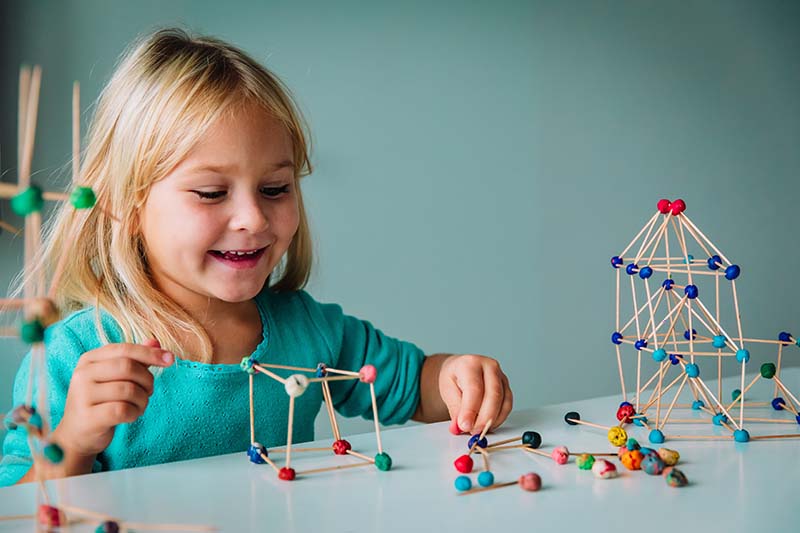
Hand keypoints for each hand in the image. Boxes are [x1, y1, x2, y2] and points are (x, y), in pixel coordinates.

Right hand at [52, 340, 172, 460]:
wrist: (77, 435)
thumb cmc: (101, 402)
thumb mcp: (115, 377)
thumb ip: (135, 359)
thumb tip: (155, 342)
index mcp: (89, 359)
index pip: (125, 349)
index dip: (150, 353)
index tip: (171, 359)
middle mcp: (82, 374)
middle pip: (128, 367)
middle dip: (147, 380)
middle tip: (149, 391)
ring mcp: (82, 396)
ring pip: (128, 390)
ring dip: (143, 399)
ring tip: (139, 406)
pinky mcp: (88, 417)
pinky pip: (122, 410)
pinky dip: (134, 413)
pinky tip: (131, 416)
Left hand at [438, 354, 512, 433]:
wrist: (461, 370)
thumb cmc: (454, 378)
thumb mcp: (447, 391)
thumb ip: (455, 409)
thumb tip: (460, 427)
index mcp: (470, 363)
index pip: (474, 388)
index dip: (470, 410)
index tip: (464, 426)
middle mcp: (489, 367)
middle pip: (493, 395)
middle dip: (484, 418)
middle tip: (473, 431)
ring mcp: (501, 376)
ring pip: (503, 402)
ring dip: (491, 420)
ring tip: (477, 429)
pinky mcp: (507, 387)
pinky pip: (507, 406)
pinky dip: (498, 419)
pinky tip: (487, 424)